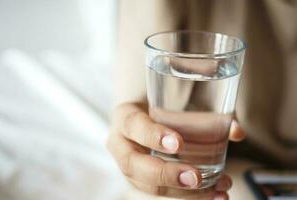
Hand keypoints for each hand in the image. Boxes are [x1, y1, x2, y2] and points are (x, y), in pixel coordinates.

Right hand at [107, 103, 243, 198]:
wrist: (145, 116)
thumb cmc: (161, 105)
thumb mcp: (174, 97)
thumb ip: (203, 105)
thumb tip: (237, 131)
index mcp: (125, 117)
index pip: (133, 125)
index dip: (152, 135)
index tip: (179, 143)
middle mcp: (122, 144)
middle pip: (134, 165)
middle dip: (166, 174)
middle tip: (195, 178)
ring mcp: (131, 166)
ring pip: (148, 186)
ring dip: (183, 193)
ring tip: (217, 190)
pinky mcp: (143, 179)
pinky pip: (161, 192)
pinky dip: (188, 197)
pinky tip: (214, 195)